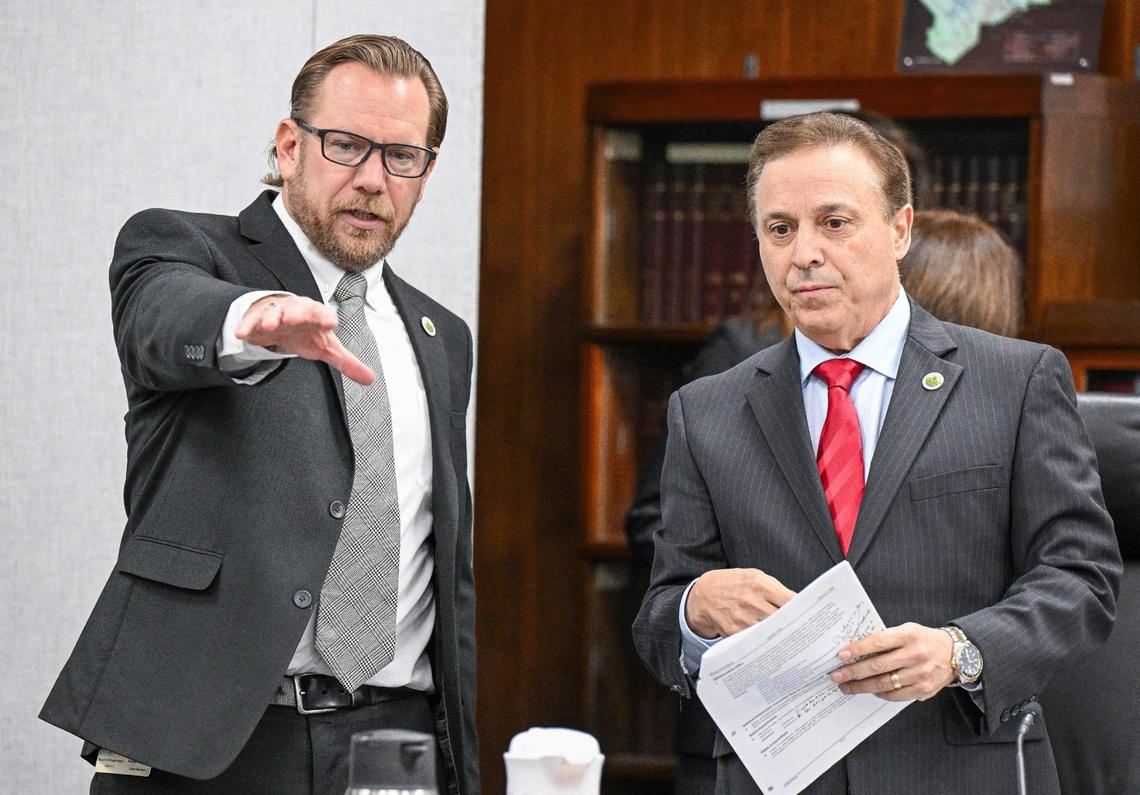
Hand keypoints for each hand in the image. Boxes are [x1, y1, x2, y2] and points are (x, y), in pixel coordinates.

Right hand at [235, 294, 374, 385]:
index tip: (329, 323)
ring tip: (270, 326)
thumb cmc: (308, 332)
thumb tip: (370, 379)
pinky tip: (241, 333)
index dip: (326, 318)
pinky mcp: (258, 318)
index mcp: (317, 315)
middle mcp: (297, 310)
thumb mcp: (327, 347)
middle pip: (299, 308)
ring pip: (275, 311)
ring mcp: (277, 312)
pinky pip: (251, 320)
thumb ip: (346, 362)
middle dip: (297, 312)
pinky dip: (247, 325)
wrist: (282, 320)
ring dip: (272, 317)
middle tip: (294, 318)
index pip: (324, 314)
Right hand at [685, 568, 796, 638]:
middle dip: (794, 625)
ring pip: (771, 633)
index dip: (803, 610)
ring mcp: (743, 619)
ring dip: (781, 637)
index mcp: (760, 585)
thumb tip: (797, 603)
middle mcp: (752, 602)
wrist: (704, 594)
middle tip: (805, 632)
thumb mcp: (754, 577)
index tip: (811, 617)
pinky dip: (765, 643)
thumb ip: (776, 588)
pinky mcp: (735, 632)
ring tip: (790, 639)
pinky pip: (756, 641)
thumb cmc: (733, 584)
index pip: (790, 600)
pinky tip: (771, 644)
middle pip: (783, 620)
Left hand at [829, 622, 954, 700]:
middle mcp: (916, 654)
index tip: (841, 655)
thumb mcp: (907, 630)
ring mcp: (921, 674)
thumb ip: (886, 639)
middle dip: (853, 672)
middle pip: (878, 666)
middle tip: (836, 676)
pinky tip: (870, 691)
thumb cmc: (924, 640)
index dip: (858, 649)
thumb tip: (857, 650)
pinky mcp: (924, 689)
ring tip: (847, 687)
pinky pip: (896, 695)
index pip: (878, 642)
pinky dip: (880, 694)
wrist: (956, 654)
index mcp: (909, 635)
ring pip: (885, 684)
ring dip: (862, 687)